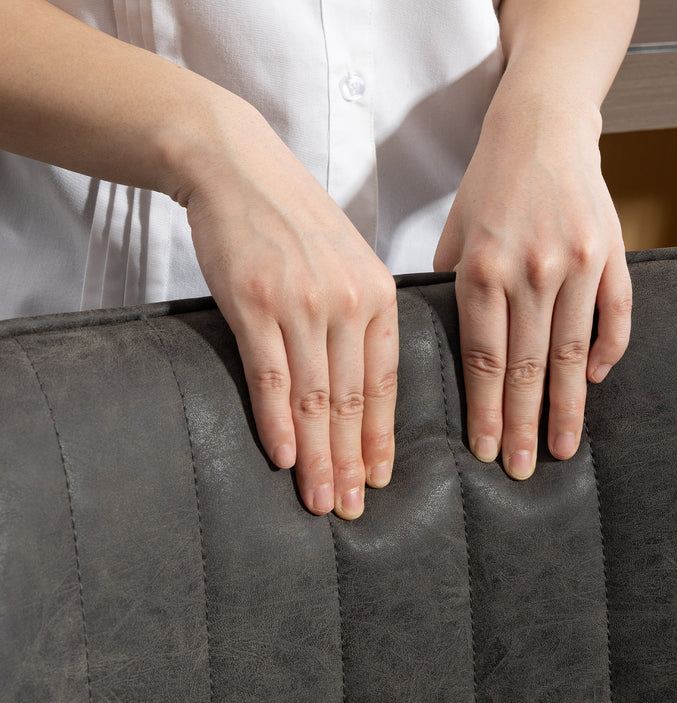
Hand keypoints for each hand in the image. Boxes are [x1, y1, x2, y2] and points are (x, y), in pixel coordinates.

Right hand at [172, 101, 397, 518]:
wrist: (239, 167)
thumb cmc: (295, 220)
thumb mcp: (348, 260)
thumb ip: (362, 314)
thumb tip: (364, 378)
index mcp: (378, 296)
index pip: (384, 384)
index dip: (381, 437)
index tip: (380, 478)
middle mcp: (346, 303)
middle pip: (352, 400)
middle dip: (353, 461)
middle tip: (353, 507)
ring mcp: (300, 303)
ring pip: (315, 397)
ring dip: (319, 456)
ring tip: (322, 500)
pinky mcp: (254, 303)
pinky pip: (270, 375)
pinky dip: (277, 421)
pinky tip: (284, 458)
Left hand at [433, 94, 630, 478]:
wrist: (541, 129)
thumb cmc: (489, 187)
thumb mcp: (452, 236)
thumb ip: (446, 292)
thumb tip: (445, 348)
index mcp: (481, 272)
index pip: (483, 361)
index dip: (485, 412)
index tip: (487, 451)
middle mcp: (529, 272)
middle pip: (525, 368)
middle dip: (523, 424)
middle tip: (524, 470)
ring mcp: (575, 263)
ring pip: (570, 353)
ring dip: (567, 407)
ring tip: (563, 449)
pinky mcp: (611, 253)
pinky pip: (615, 314)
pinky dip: (607, 351)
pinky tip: (593, 382)